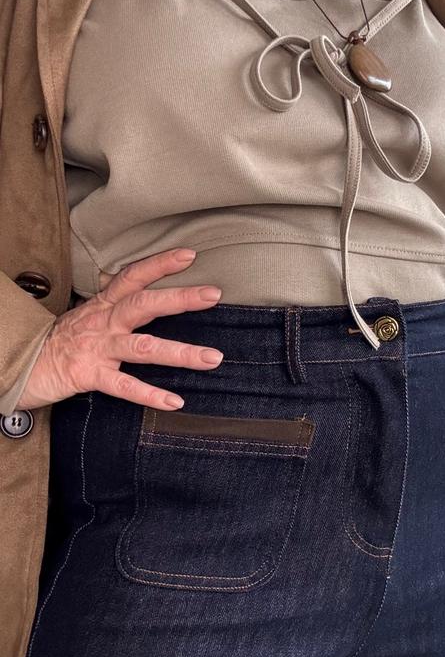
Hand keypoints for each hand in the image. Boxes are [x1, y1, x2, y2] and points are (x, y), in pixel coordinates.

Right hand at [16, 248, 223, 411]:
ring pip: (143, 347)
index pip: (132, 276)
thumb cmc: (62, 342)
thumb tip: (150, 301)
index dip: (159, 264)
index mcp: (103, 306)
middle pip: (143, 304)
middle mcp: (103, 322)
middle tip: (213, 294)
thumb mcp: (89, 317)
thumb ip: (117, 308)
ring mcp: (97, 349)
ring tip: (212, 358)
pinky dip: (150, 395)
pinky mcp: (88, 375)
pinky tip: (175, 401)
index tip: (189, 254)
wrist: (20, 365)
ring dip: (180, 353)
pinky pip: (124, 386)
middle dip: (180, 299)